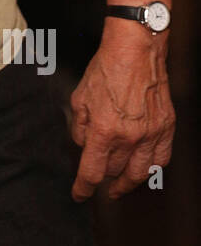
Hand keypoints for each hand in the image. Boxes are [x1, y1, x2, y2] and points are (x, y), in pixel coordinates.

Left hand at [70, 24, 174, 200]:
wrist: (135, 50)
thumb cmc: (106, 69)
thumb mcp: (80, 97)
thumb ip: (80, 127)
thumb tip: (84, 146)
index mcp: (104, 130)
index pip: (92, 172)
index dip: (83, 188)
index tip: (79, 194)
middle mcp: (129, 137)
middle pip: (114, 172)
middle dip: (103, 177)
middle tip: (98, 179)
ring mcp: (151, 133)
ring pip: (140, 172)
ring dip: (127, 182)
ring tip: (120, 187)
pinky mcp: (166, 127)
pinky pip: (162, 158)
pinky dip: (152, 169)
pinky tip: (144, 169)